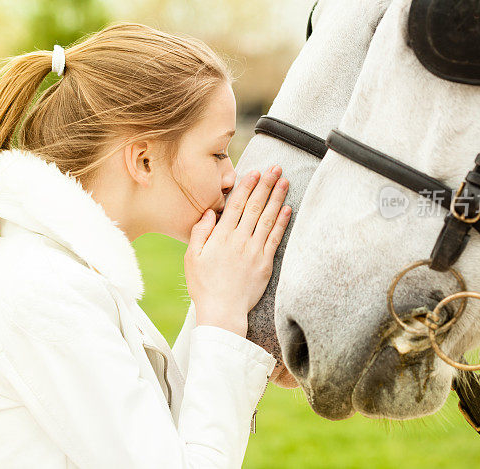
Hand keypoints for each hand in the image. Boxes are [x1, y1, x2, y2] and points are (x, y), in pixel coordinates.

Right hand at [184, 165, 290, 336]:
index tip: (254, 172)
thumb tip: (209, 212)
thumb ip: (200, 232)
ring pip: (267, 218)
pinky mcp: (265, 263)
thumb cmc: (204, 286)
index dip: (246, 187)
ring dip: (277, 198)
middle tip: (275, 168)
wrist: (222, 312)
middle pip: (255, 207)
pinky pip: (275, 238)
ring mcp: (254, 251)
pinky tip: (287, 208)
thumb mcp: (192, 258)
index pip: (236, 205)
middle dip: (266, 185)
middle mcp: (240, 240)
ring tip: (284, 181)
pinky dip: (282, 222)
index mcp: (221, 237)